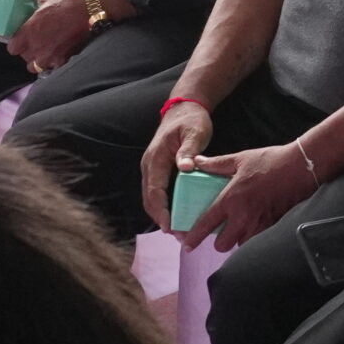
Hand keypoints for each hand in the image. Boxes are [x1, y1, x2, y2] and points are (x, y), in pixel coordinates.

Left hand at [7, 0, 100, 76]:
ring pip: (36, 67)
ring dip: (39, 60)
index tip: (21, 39)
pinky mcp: (63, 59)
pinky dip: (53, 63)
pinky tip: (58, 53)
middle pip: (24, 58)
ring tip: (45, 51)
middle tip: (35, 42)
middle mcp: (37, 46)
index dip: (16, 44)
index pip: (12, 48)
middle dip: (28, 51)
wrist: (89, 11)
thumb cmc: (67, 3)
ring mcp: (50, 55)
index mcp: (29, 31)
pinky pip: (52, 67)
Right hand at [141, 97, 216, 228]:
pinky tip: (178, 216)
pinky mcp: (158, 171)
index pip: (155, 190)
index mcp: (156, 158)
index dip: (161, 211)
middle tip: (178, 235)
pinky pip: (157, 193)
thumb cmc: (191, 120)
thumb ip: (189, 150)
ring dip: (161, 215)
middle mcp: (149, 166)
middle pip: (149, 199)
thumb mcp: (194, 133)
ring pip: (151, 198)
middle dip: (161, 218)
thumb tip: (185, 168)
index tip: (169, 226)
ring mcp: (152, 169)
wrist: (184, 109)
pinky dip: (164, 207)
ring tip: (178, 231)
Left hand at [180, 142, 318, 250]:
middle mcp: (243, 215)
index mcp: (231, 199)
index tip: (186, 245)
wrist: (301, 166)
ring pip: (242, 244)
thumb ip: (216, 164)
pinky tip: (256, 225)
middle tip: (223, 233)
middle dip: (220, 242)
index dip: (194, 237)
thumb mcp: (240, 159)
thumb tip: (197, 161)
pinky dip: (254, 236)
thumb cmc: (270, 161)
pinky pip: (259, 239)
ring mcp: (259, 223)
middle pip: (223, 245)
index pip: (206, 224)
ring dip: (239, 239)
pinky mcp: (274, 225)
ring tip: (241, 228)